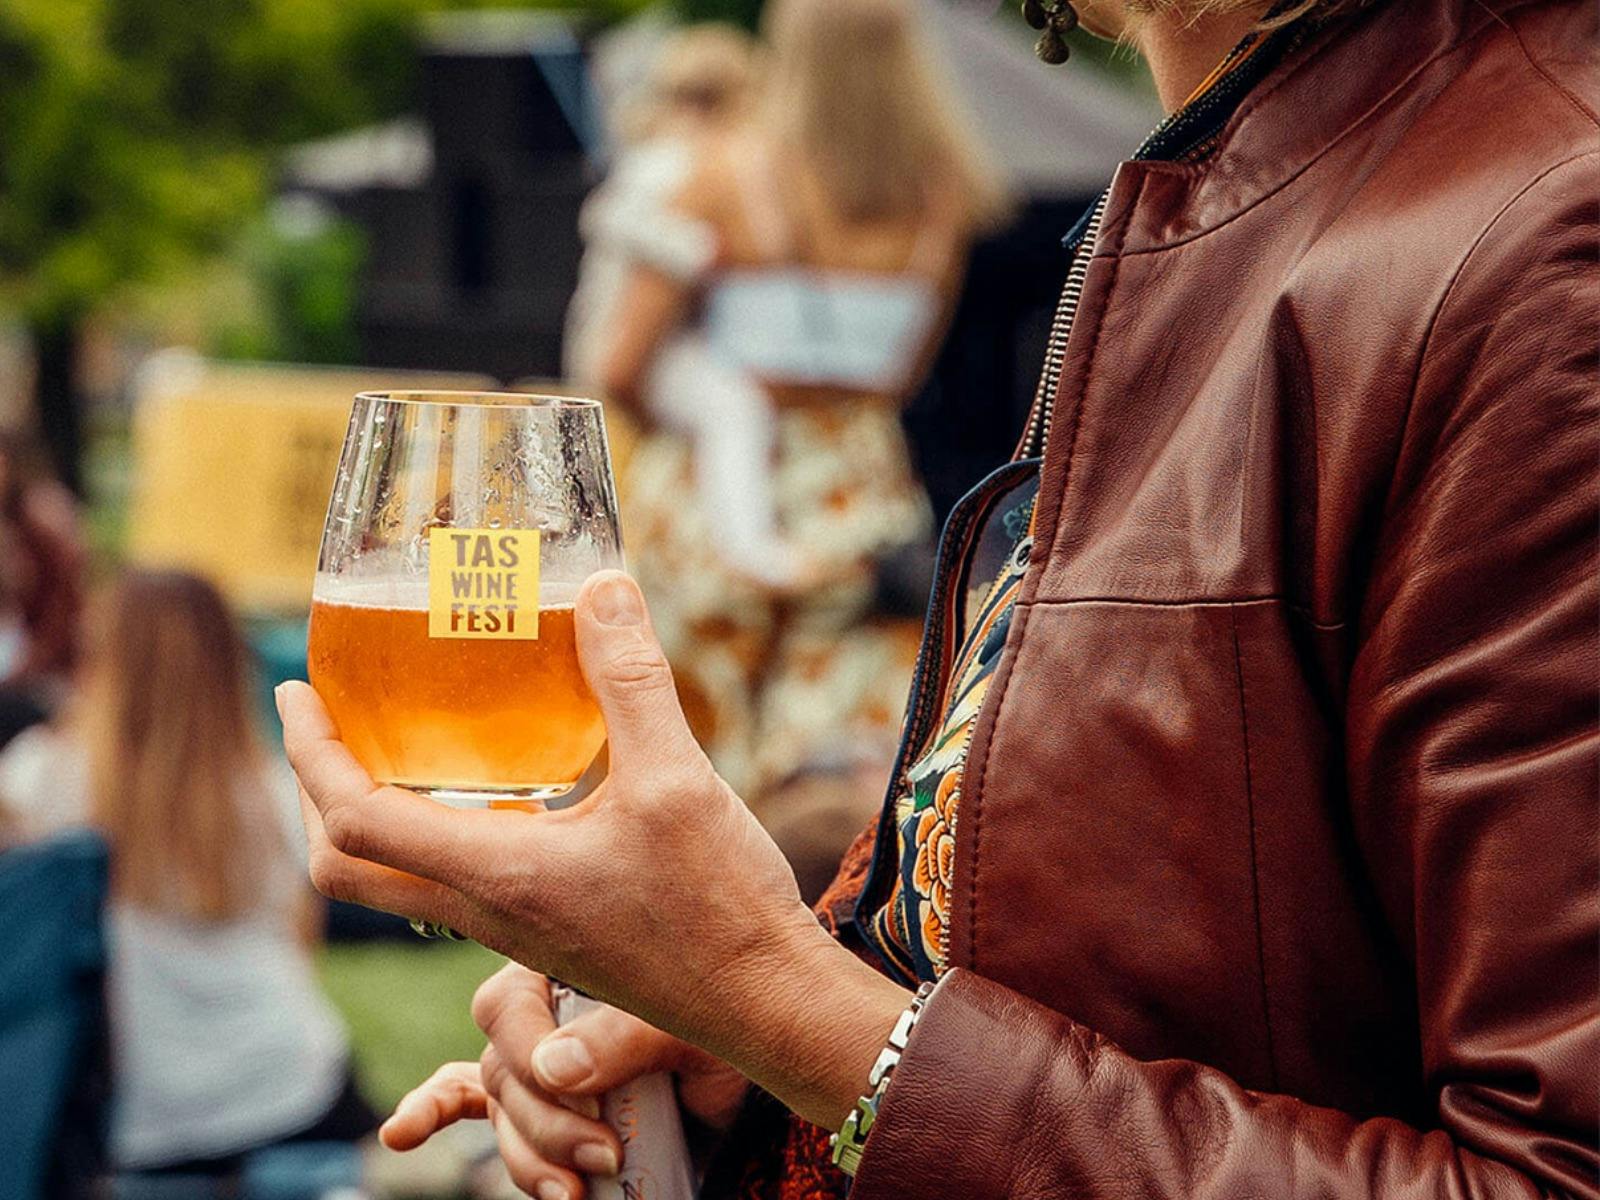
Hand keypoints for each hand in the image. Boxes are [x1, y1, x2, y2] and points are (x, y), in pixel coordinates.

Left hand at [280, 570, 908, 1128]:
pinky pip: (453, 886)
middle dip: (317, 794)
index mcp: (500, 874)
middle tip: (327, 724)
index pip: (357, 822)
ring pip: (397, 882)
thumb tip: (602, 589)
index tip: (296, 693)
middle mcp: (489, 910)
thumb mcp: (677, 777)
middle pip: (349, 868)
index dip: (310, 755)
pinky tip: (493, 790)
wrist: (763, 1002)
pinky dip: (433, 833)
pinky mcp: (546, 935)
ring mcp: (514, 931)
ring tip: (394, 744)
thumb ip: (631, 681)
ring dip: (369, 816)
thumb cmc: (719, 904)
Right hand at [381, 964, 748, 1199]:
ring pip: (499, 1116)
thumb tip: (556, 1070)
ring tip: (581, 1189)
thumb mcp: (690, 1027)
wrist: (750, 1070)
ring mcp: (532, 1058)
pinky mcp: (536, 1105)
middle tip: (605, 1154)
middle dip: (546, 1126)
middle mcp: (541, 1010)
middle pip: (500, 1072)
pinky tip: (402, 1132)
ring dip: (531, 1159)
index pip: (505, 1004)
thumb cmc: (722, 1032)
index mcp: (568, 965)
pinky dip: (430, 1112)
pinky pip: (461, 1100)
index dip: (526, 1054)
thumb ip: (626, 1037)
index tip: (573, 1091)